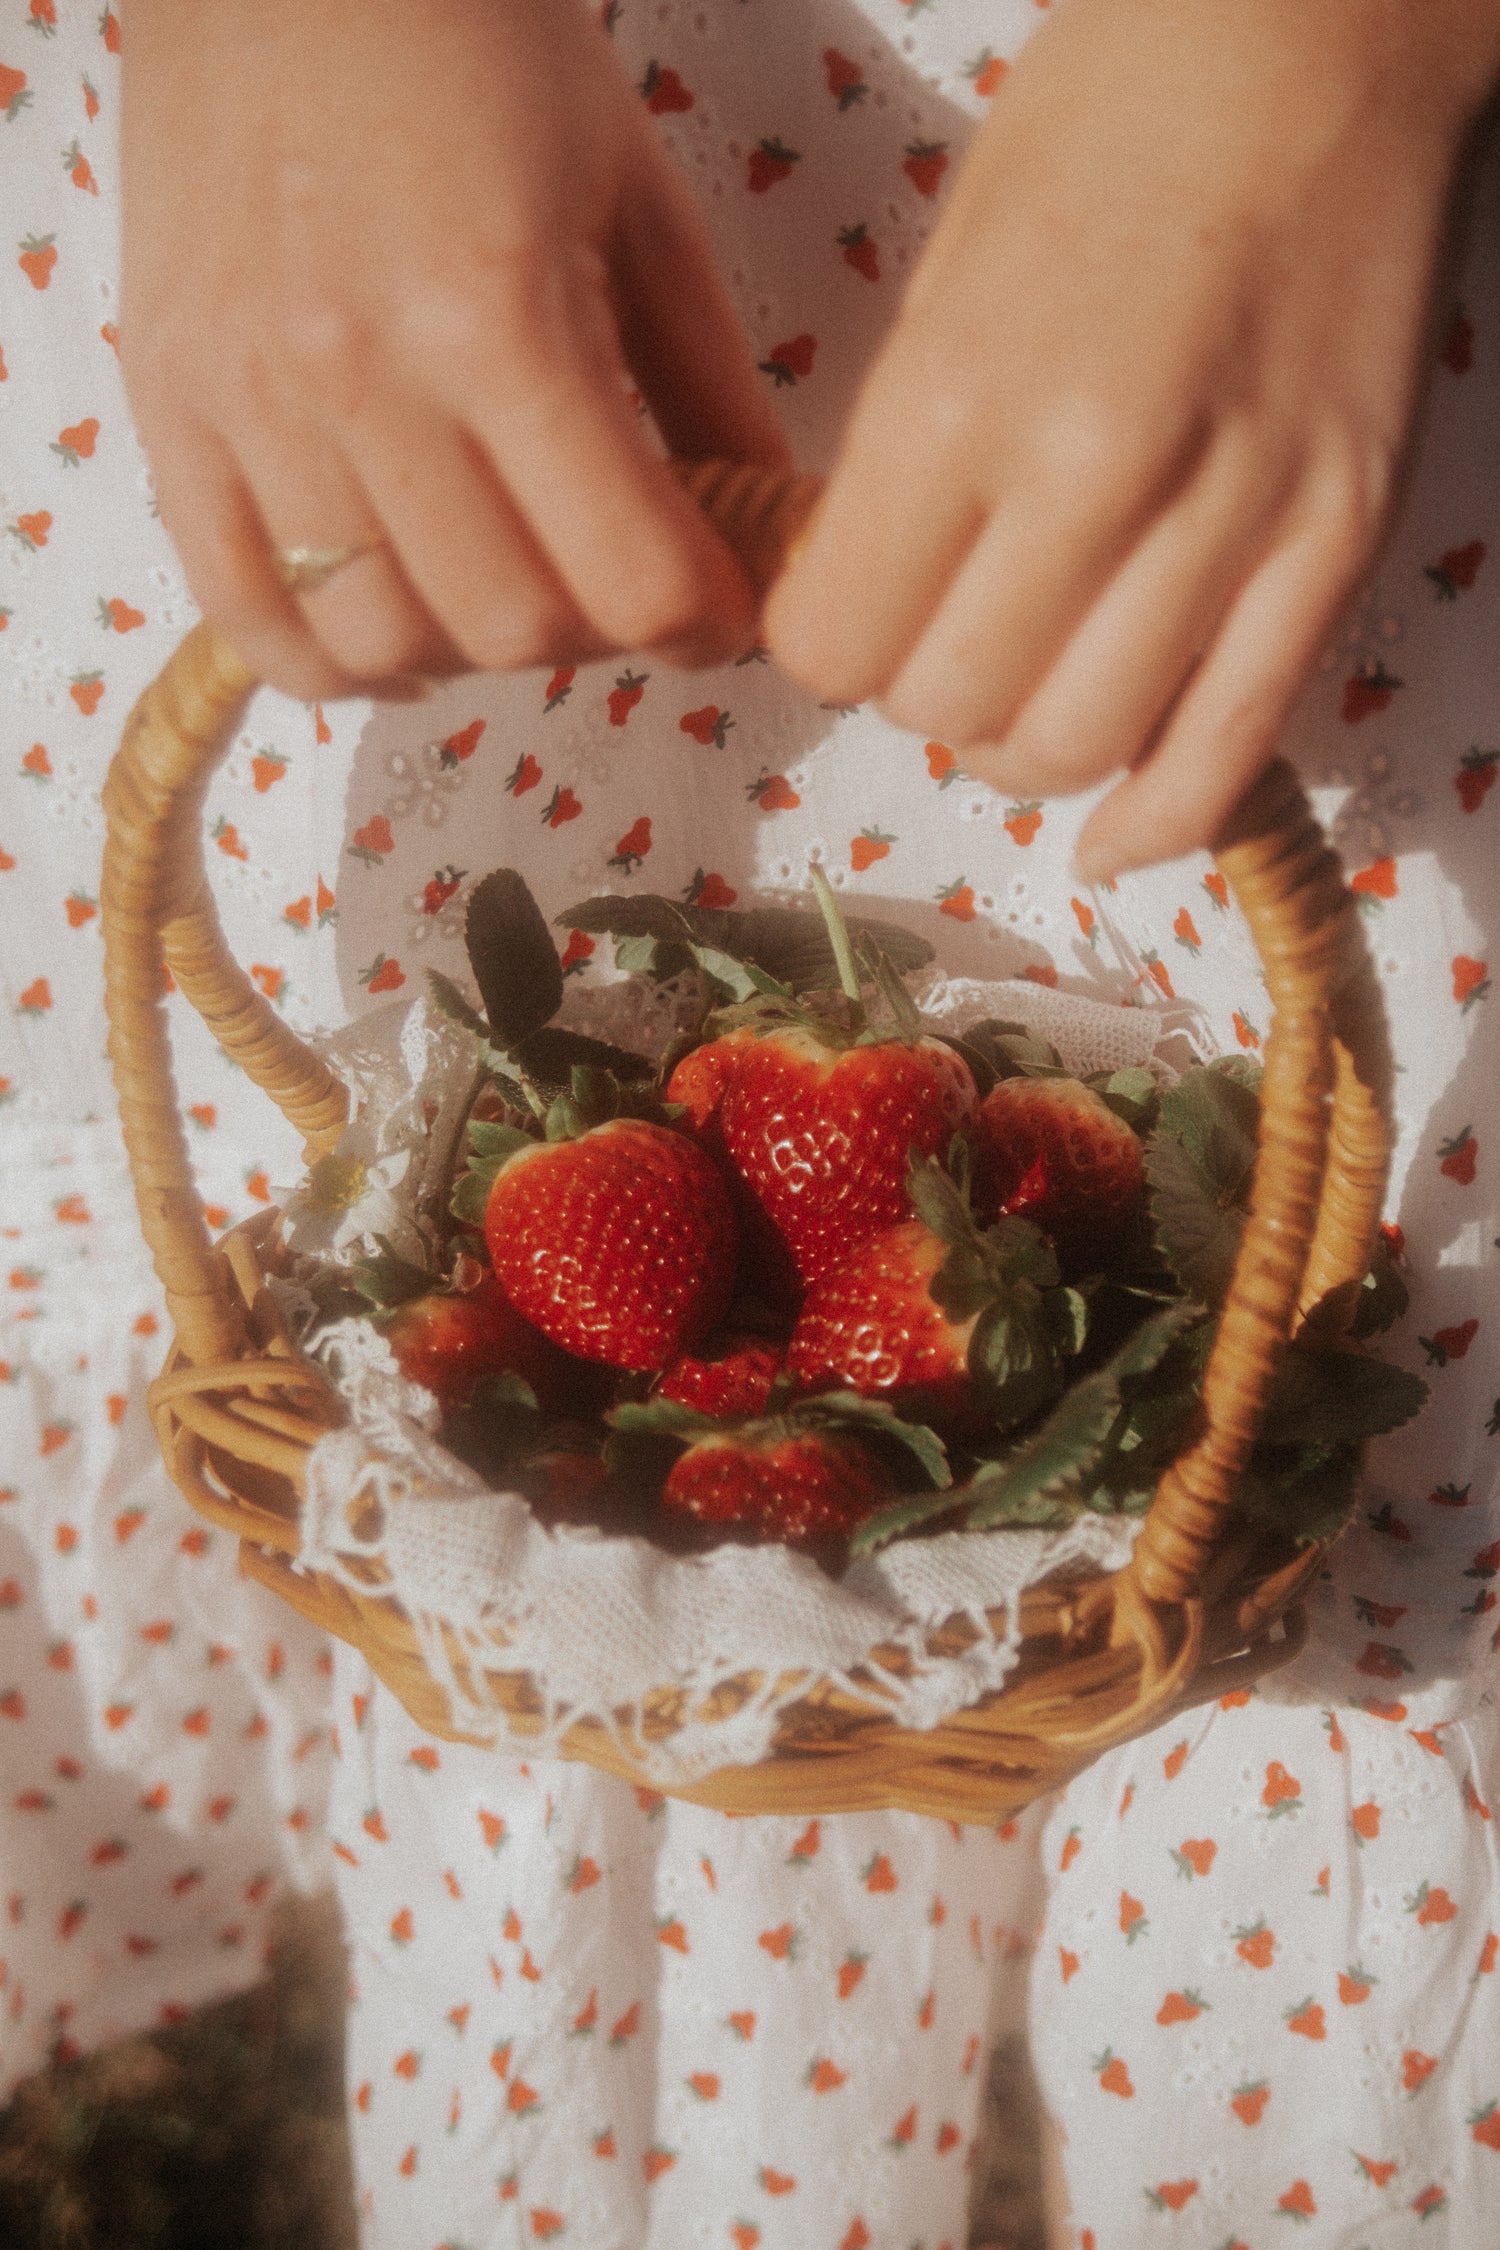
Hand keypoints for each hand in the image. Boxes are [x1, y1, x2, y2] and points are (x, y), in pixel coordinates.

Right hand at [120, 0, 788, 700]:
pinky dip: (328, 664)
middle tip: (611, 586)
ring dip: (469, 653)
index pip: (629, 577)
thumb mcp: (637, 197)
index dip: (701, 624)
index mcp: (501, 314)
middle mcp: (364, 375)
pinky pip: (245, 612)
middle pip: (511, 629)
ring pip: (379, 639)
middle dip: (594, 636)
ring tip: (505, 596)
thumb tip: (767, 527)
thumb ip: (710, 382)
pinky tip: (395, 640)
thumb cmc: (477, 49)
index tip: (717, 610)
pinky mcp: (171, 406)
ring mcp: (252, 400)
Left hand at [764, 0, 1499, 875]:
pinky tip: (1107, 836)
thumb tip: (864, 604)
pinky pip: (1232, 748)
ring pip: (1079, 746)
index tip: (838, 610)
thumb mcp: (949, 268)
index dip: (820, 642)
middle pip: (951, 706)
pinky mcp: (1339, 541)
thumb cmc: (1109, 120)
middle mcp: (1099, 475)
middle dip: (916, 691)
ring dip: (1021, 748)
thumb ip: (903, 462)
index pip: (838, 640)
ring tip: (1022, 688)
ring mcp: (1238, 516)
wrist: (1319, 31)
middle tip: (934, 632)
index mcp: (965, 397)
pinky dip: (1155, 819)